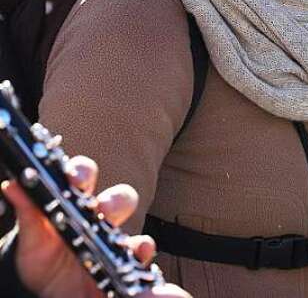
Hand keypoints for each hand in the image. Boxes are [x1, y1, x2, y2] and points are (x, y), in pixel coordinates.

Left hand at [3, 155, 189, 297]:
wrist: (49, 292)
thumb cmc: (43, 258)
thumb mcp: (33, 238)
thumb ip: (27, 211)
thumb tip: (12, 184)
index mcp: (75, 203)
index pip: (84, 177)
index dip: (82, 173)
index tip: (74, 178)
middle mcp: (99, 216)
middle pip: (117, 196)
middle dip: (114, 200)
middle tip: (102, 209)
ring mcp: (113, 237)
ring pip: (132, 223)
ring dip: (129, 224)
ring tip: (115, 230)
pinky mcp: (124, 259)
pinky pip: (141, 250)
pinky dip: (144, 248)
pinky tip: (139, 251)